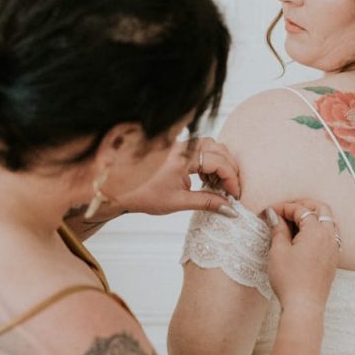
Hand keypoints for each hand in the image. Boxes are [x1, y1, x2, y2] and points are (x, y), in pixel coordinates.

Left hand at [119, 137, 241, 217]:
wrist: (119, 189)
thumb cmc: (144, 195)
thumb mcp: (179, 202)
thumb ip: (207, 203)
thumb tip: (230, 210)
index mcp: (183, 157)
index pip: (219, 162)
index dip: (232, 179)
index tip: (236, 195)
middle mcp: (182, 145)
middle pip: (219, 149)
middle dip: (230, 169)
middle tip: (232, 189)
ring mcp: (179, 144)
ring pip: (211, 145)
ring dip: (220, 162)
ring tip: (218, 184)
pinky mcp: (177, 147)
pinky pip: (201, 147)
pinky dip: (210, 160)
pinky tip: (206, 178)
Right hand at [265, 198, 339, 310]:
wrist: (304, 306)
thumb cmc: (289, 280)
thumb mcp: (278, 251)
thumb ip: (278, 229)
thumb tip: (274, 215)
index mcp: (316, 232)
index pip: (301, 210)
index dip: (284, 208)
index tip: (271, 212)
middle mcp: (329, 237)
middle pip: (321, 209)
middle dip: (304, 206)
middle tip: (286, 210)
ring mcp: (334, 248)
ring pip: (329, 221)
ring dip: (314, 217)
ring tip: (295, 223)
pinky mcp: (333, 259)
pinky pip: (331, 235)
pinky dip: (319, 230)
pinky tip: (306, 238)